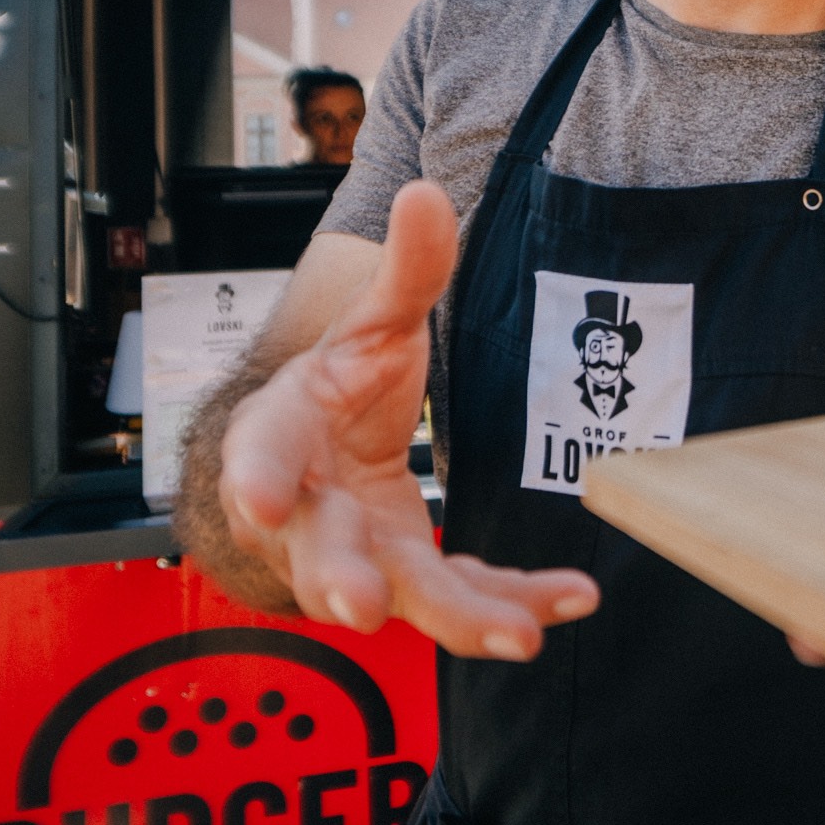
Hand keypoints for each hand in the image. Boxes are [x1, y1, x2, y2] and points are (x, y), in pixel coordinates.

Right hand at [218, 181, 599, 658]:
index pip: (259, 454)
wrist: (328, 453)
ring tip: (517, 632)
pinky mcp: (414, 578)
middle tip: (366, 607)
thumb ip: (404, 270)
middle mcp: (310, 513)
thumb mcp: (368, 323)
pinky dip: (512, 603)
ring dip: (455, 617)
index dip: (256, 475)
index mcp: (282, 438)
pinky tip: (568, 601)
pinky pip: (461, 597)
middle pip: (320, 552)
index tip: (261, 497)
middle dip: (340, 581)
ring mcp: (362, 557)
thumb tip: (424, 193)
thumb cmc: (334, 390)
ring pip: (400, 595)